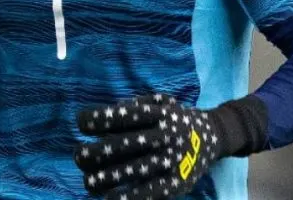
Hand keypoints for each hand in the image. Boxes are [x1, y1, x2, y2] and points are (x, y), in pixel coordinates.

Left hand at [75, 94, 222, 199]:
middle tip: (79, 156)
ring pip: (134, 170)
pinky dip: (128, 197)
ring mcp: (171, 159)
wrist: (213, 136)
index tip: (80, 123)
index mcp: (156, 113)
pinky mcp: (177, 181)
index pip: (122, 115)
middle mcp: (164, 135)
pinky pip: (150, 191)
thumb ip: (131, 108)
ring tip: (88, 182)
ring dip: (107, 178)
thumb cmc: (172, 119)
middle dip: (97, 152)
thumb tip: (96, 120)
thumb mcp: (157, 103)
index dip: (98, 118)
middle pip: (124, 144)